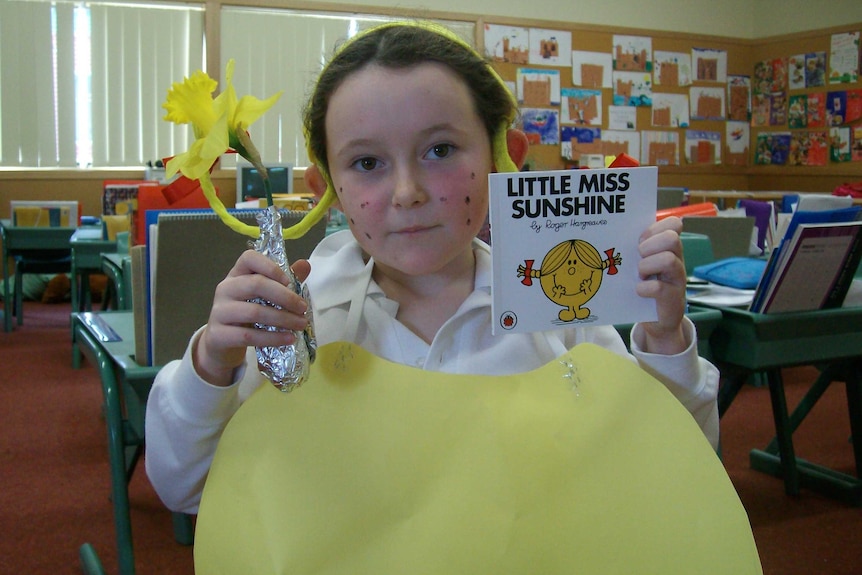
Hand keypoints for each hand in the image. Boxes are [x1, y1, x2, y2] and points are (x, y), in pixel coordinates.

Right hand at [194, 250, 310, 385]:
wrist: (222, 342)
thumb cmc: (246, 314)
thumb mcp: (263, 296)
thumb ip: (283, 281)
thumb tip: (305, 265)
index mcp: (237, 274)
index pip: (249, 258)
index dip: (270, 267)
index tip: (288, 282)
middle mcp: (225, 289)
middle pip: (255, 285)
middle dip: (285, 297)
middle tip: (303, 308)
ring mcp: (219, 312)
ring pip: (254, 312)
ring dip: (283, 319)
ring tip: (301, 325)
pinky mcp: (218, 335)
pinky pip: (248, 336)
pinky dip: (272, 338)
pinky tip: (289, 339)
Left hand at [635, 216, 687, 354]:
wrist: (657, 320)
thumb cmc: (647, 286)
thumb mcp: (643, 264)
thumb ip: (637, 249)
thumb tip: (614, 235)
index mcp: (669, 248)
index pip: (674, 224)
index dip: (654, 228)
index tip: (640, 241)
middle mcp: (677, 260)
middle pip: (672, 238)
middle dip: (650, 246)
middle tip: (639, 258)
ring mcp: (677, 279)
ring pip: (668, 260)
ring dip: (647, 266)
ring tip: (640, 275)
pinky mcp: (672, 298)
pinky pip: (659, 287)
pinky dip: (645, 288)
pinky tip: (639, 290)